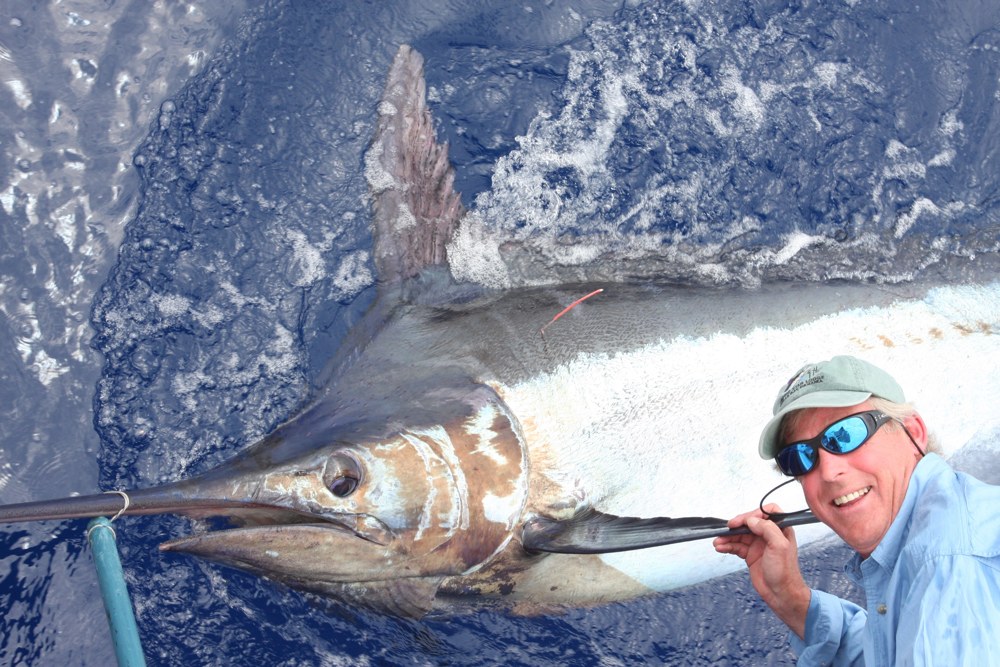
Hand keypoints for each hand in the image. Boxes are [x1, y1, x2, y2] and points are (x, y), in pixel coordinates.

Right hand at [713, 504, 811, 638]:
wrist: (781, 594)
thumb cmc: (785, 573)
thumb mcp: (779, 547)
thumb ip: (767, 529)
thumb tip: (752, 520)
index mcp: (781, 530)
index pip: (767, 513)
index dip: (754, 514)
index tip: (743, 520)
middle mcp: (769, 536)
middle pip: (750, 523)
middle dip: (737, 525)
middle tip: (727, 529)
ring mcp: (759, 545)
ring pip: (740, 535)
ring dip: (728, 537)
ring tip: (718, 541)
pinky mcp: (751, 555)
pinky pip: (736, 546)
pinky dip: (727, 546)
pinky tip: (720, 547)